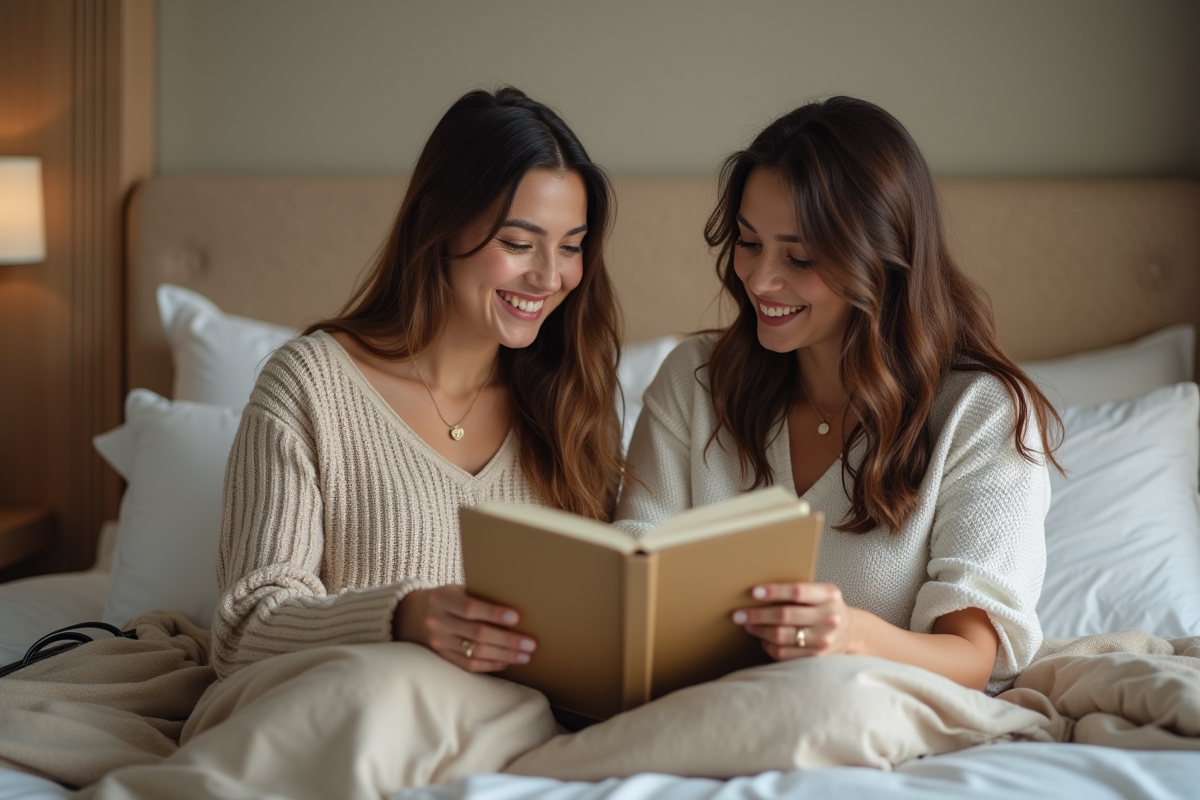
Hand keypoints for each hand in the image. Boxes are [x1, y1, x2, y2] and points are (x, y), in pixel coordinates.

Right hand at [394, 585, 535, 672]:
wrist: (411, 614)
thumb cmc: (445, 598)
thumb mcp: (455, 590)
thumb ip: (478, 596)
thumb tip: (517, 600)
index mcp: (443, 599)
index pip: (470, 608)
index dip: (494, 613)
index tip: (517, 618)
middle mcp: (438, 622)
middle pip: (477, 634)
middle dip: (507, 640)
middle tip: (530, 643)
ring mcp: (438, 642)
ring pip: (475, 652)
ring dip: (503, 655)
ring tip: (524, 655)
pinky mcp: (441, 657)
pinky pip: (468, 665)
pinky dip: (489, 665)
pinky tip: (505, 662)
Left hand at [732, 582, 855, 660]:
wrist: (851, 632)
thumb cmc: (826, 607)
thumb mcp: (821, 592)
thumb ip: (798, 591)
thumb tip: (758, 592)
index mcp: (828, 595)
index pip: (797, 591)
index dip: (774, 592)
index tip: (753, 592)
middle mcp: (828, 617)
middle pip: (785, 616)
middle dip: (756, 615)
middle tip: (738, 614)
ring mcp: (824, 639)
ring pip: (781, 637)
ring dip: (759, 631)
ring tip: (748, 625)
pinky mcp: (817, 657)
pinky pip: (784, 654)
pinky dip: (769, 646)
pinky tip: (763, 640)